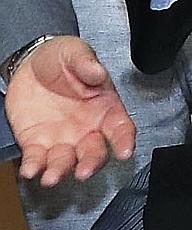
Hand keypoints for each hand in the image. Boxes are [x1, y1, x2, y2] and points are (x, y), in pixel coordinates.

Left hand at [4, 37, 134, 184]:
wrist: (29, 64)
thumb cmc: (60, 58)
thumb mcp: (75, 52)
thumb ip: (86, 63)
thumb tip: (98, 72)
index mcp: (104, 107)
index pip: (121, 128)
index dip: (125, 141)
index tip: (124, 151)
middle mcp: (86, 128)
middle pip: (95, 152)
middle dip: (90, 164)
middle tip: (83, 172)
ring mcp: (62, 138)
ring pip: (65, 162)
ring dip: (59, 172)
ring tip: (51, 177)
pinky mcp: (36, 143)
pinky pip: (36, 159)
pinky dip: (34, 167)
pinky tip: (30, 170)